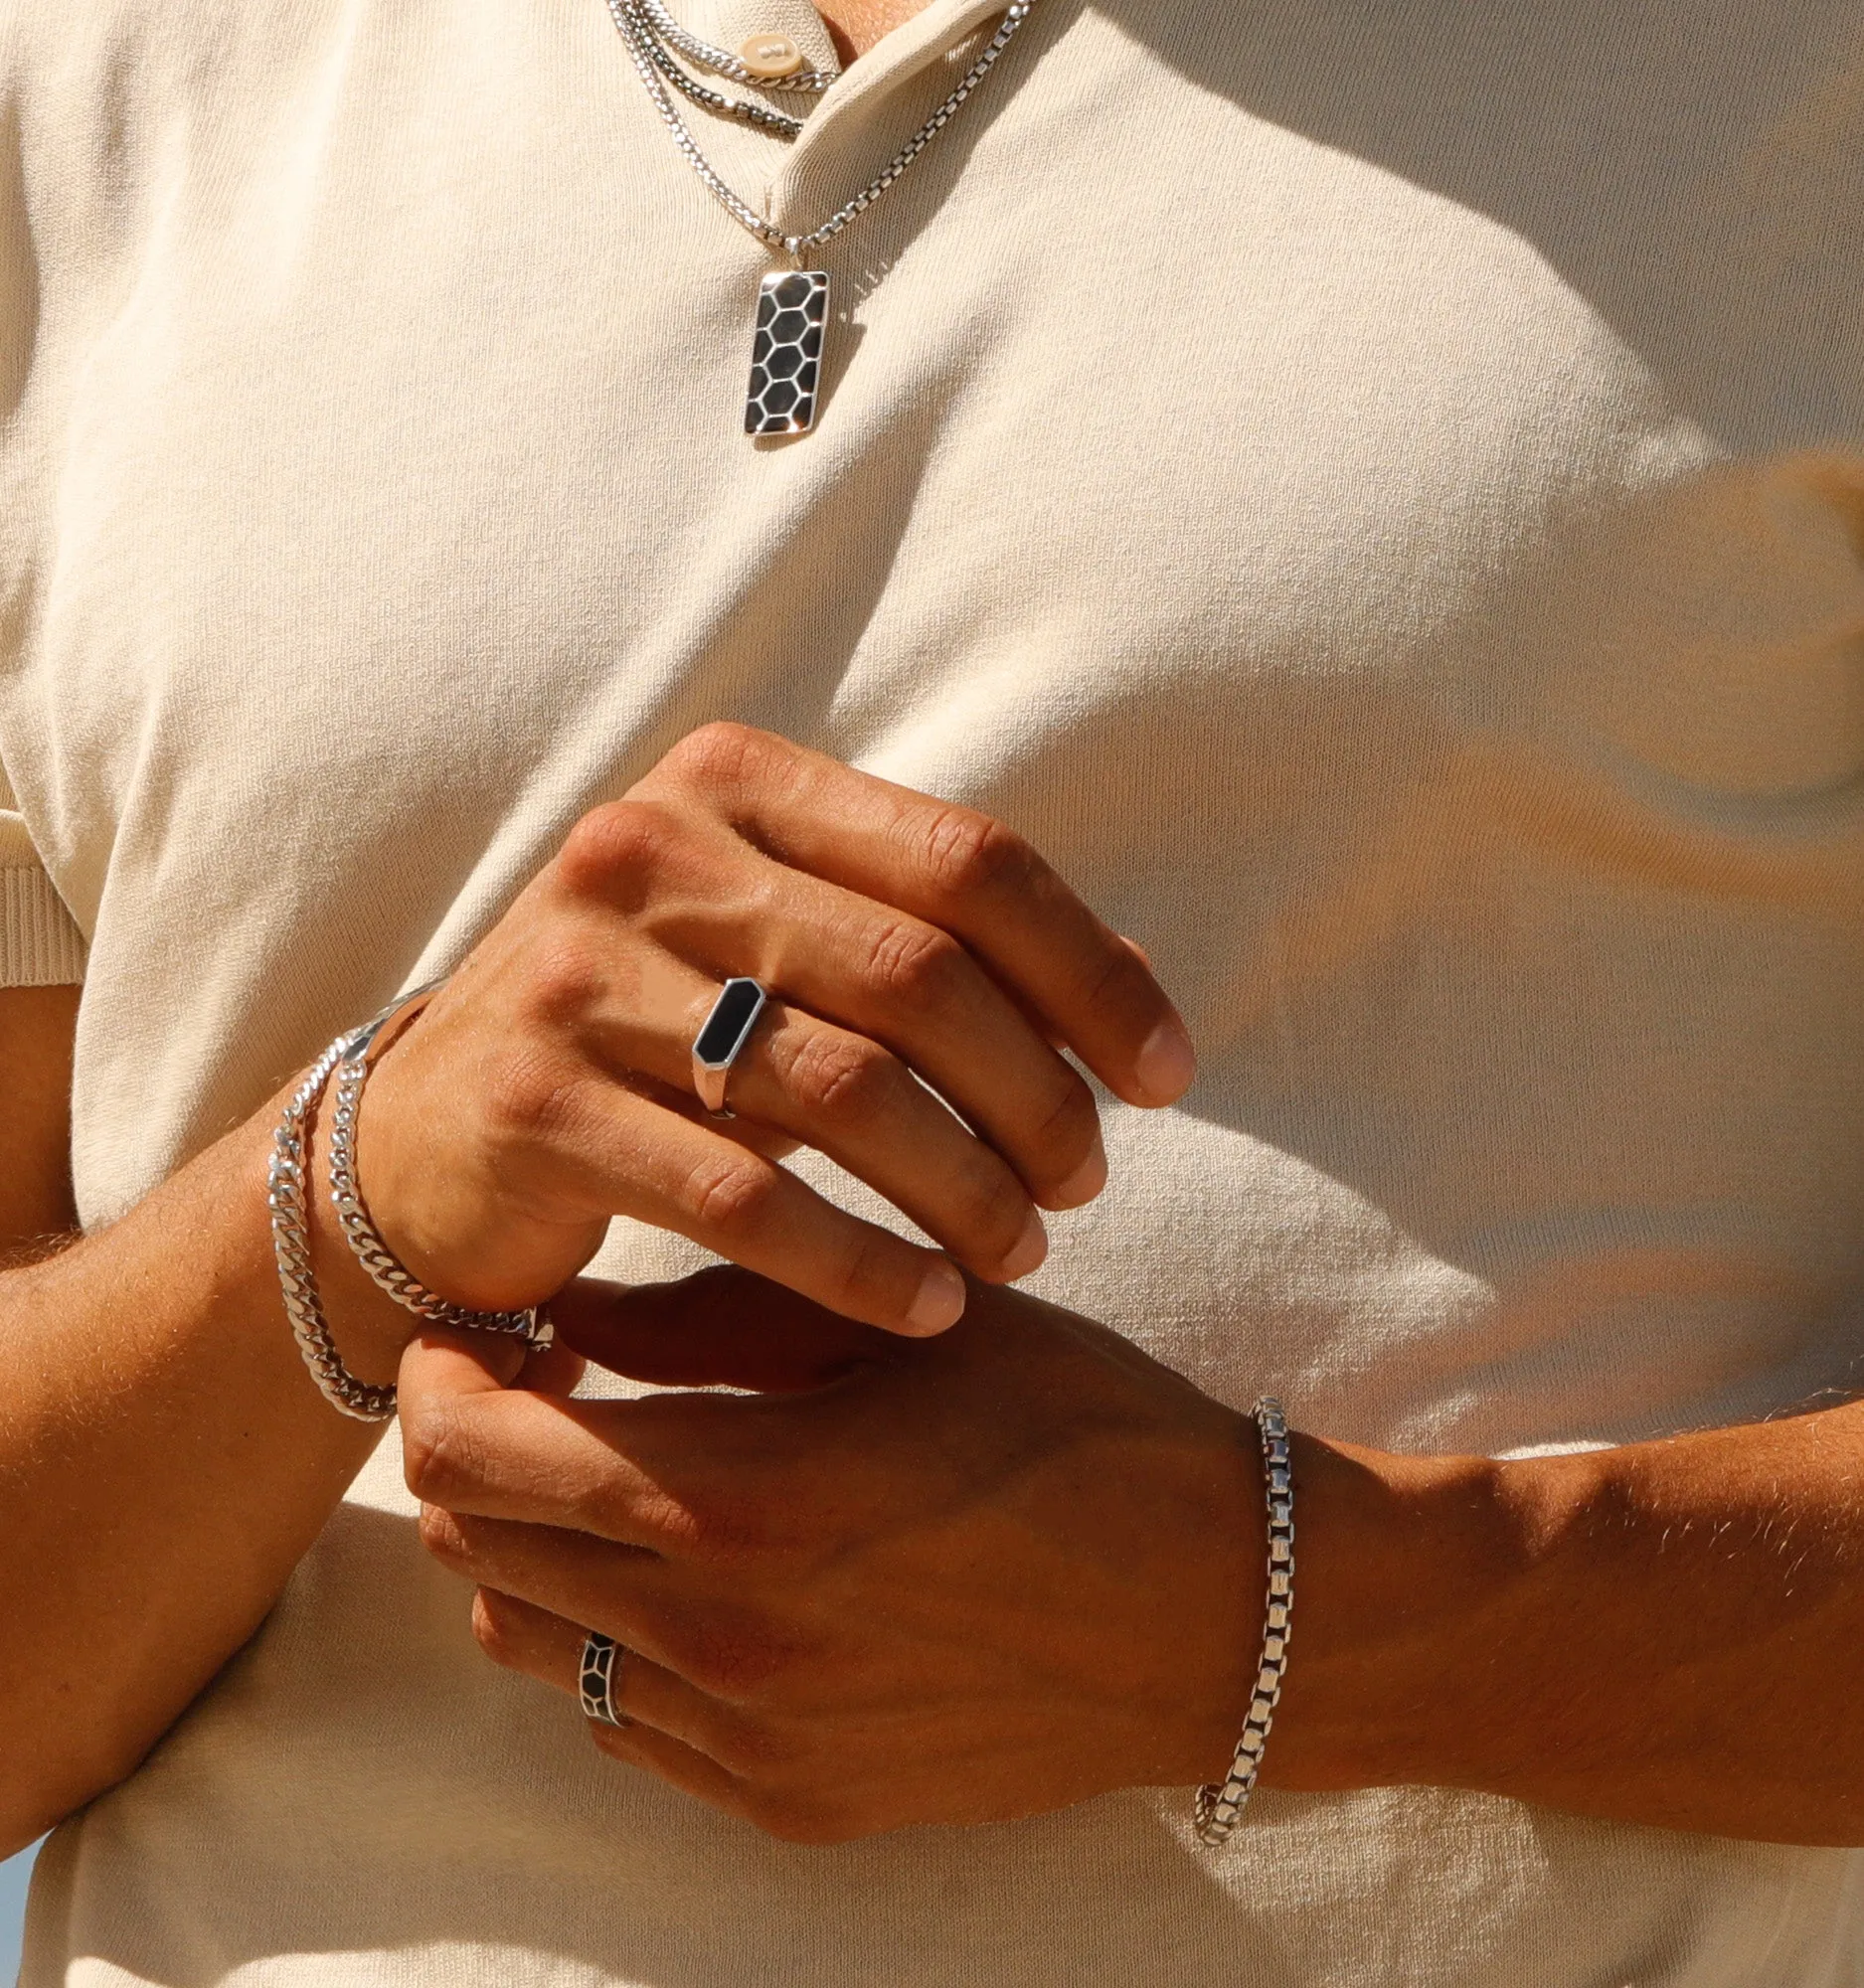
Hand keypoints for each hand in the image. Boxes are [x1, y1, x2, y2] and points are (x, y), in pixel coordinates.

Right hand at [357, 724, 1194, 1334]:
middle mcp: (651, 850)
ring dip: (964, 1189)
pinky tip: (926, 1309)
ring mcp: (581, 971)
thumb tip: (1136, 988)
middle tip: (1087, 1185)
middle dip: (1037, 1095)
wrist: (426, 1134)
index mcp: (734, 783)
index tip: (1166, 1076)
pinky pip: (742, 1199)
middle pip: (918, 973)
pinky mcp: (535, 1101)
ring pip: (842, 1089)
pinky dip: (858, 1263)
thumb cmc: (651, 1035)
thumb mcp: (775, 949)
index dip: (1091, 972)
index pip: (966, 860)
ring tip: (1023, 1252)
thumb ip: (923, 943)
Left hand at [403, 1268, 1264, 1842]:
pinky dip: (612, 1634)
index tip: (483, 1328)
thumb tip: (568, 1314)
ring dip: (533, 1545)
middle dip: (475, 1450)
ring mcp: (751, 1741)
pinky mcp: (791, 1801)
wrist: (1219, 1613)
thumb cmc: (1077, 1431)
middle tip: (541, 1378)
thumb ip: (712, 1318)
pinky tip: (695, 1567)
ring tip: (614, 1469)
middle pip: (474, 1549)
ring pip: (530, 1641)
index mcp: (744, 1499)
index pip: (475, 1455)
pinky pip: (622, 1719)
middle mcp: (722, 1641)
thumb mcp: (903, 1330)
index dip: (443, 1379)